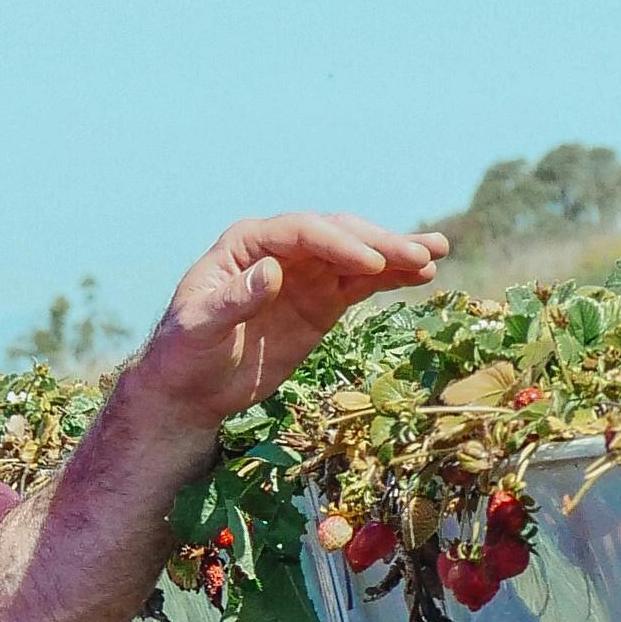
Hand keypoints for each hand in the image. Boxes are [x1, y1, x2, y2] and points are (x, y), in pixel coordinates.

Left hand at [131, 212, 447, 433]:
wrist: (190, 388)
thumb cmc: (184, 354)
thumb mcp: (199, 328)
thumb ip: (233, 301)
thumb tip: (272, 271)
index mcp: (247, 244)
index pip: (301, 233)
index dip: (338, 244)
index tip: (370, 264)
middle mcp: (280, 250)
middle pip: (337, 236)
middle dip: (378, 244)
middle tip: (420, 253)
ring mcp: (305, 275)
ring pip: (356, 256)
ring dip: (395, 254)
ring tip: (435, 252)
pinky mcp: (322, 302)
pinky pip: (362, 283)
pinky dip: (391, 277)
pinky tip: (423, 274)